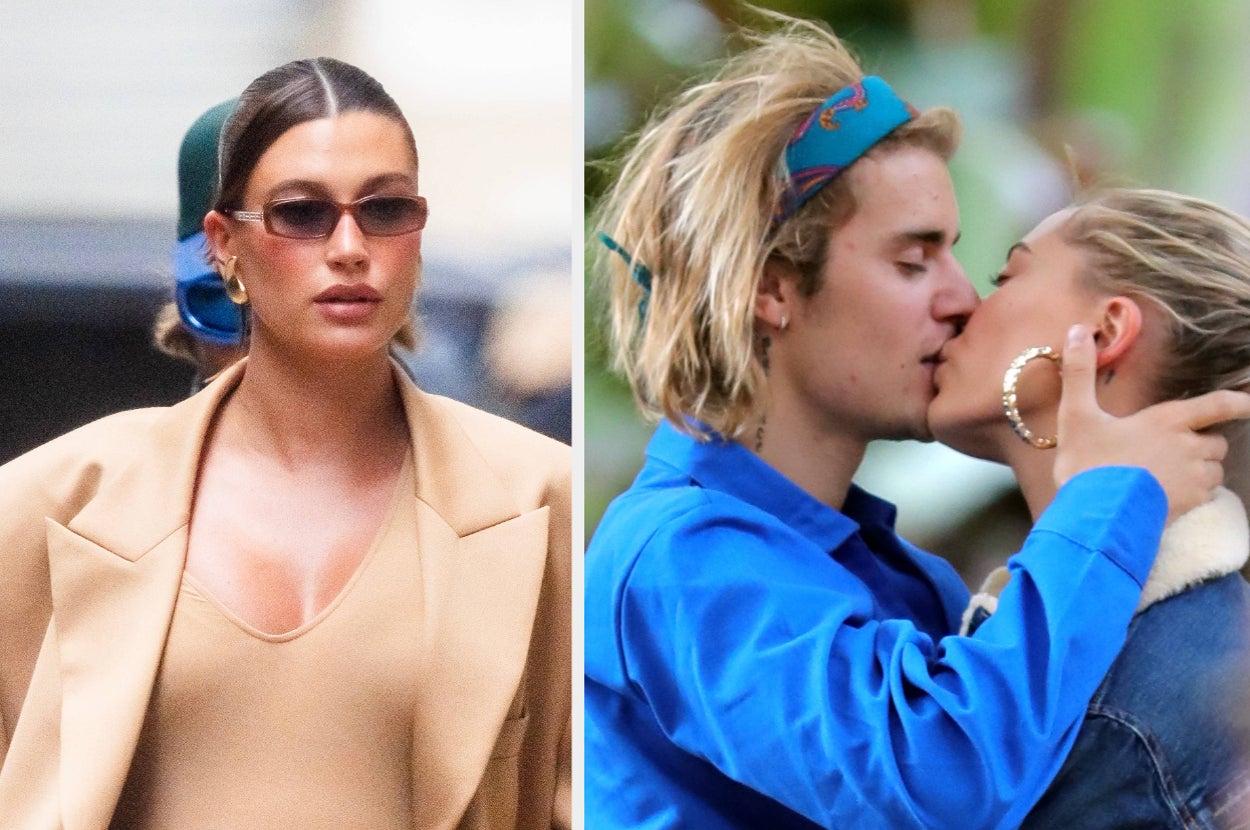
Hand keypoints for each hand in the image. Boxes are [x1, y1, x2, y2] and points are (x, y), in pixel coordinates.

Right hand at [1054, 324, 1249, 521]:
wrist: (1096, 514)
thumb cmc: (1088, 462)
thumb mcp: (1076, 415)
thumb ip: (1079, 373)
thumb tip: (1077, 330)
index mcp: (1168, 420)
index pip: (1217, 405)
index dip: (1239, 401)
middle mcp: (1189, 445)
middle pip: (1214, 442)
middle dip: (1201, 444)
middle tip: (1171, 451)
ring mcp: (1194, 477)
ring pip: (1214, 469)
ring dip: (1200, 469)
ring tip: (1170, 475)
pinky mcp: (1192, 503)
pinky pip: (1207, 493)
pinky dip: (1195, 492)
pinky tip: (1170, 496)